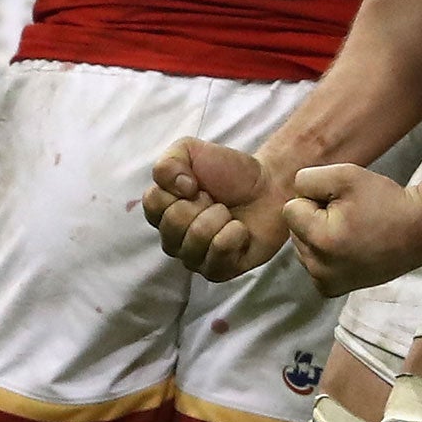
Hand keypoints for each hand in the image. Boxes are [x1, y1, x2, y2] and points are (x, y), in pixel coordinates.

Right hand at [143, 138, 293, 281]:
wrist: (268, 185)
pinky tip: (240, 230)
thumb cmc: (228, 171)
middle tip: (216, 199)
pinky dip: (235, 233)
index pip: (153, 203)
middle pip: (173, 223)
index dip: (178, 188)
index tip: (196, 184)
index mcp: (162, 212)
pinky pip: (220, 252)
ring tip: (229, 213)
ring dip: (219, 217)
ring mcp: (194, 258)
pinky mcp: (218, 271)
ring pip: (196, 239)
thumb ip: (168, 163)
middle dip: (202, 203)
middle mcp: (173, 239)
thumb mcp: (190, 151)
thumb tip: (179, 190)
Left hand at [283, 164, 421, 296]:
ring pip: (302, 245)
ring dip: (320, 234)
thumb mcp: (345, 175)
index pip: (290, 209)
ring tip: (353, 231)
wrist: (418, 231)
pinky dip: (325, 252)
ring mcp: (325, 283)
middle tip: (351, 216)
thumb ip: (307, 179)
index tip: (343, 203)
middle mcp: (319, 269)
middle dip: (315, 217)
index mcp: (321, 241)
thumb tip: (294, 195)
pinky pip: (312, 261)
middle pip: (295, 229)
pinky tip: (350, 246)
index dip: (315, 198)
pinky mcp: (332, 290)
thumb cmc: (384, 200)